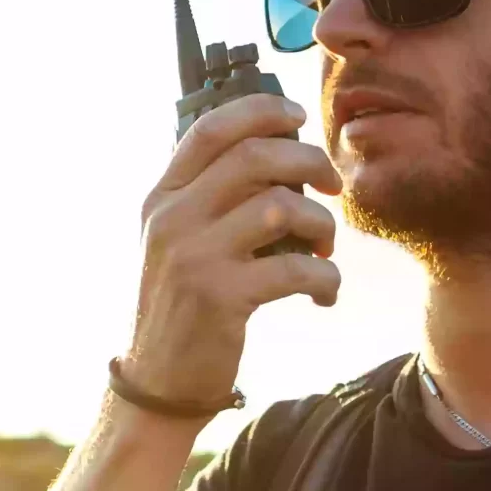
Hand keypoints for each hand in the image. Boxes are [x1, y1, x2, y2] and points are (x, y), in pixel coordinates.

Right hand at [124, 93, 343, 412]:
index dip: (262, 112)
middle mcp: (173, 218)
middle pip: (255, 157)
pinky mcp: (221, 297)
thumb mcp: (177, 240)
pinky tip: (323, 294)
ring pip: (282, 207)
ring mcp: (194, 256)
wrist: (158, 379)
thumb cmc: (183, 302)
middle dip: (310, 162)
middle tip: (332, 184)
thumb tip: (276, 152)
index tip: (299, 118)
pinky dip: (325, 278)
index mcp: (162, 196)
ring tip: (325, 248)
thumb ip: (209, 196)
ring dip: (322, 224)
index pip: (211, 129)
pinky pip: (296, 268)